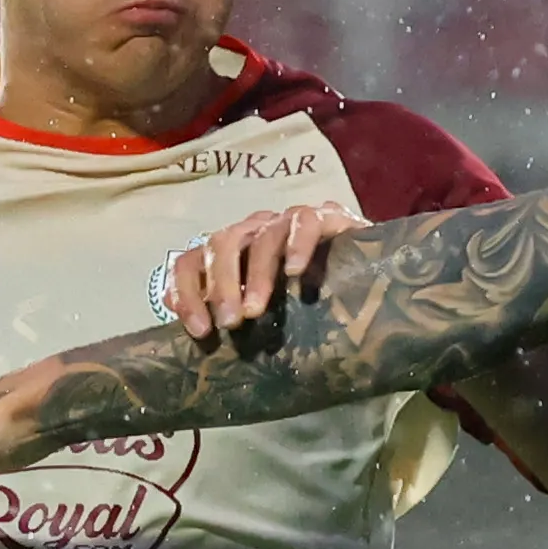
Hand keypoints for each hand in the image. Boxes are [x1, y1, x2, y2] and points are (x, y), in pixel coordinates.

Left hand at [162, 204, 361, 341]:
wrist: (367, 273)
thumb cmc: (306, 296)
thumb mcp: (261, 306)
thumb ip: (224, 307)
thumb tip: (181, 315)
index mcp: (230, 251)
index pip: (191, 260)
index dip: (187, 293)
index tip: (200, 331)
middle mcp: (253, 230)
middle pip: (221, 244)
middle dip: (220, 285)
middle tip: (230, 323)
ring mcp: (287, 221)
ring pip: (261, 237)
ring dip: (256, 275)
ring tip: (258, 310)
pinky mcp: (325, 217)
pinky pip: (304, 222)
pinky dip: (297, 245)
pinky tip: (295, 273)